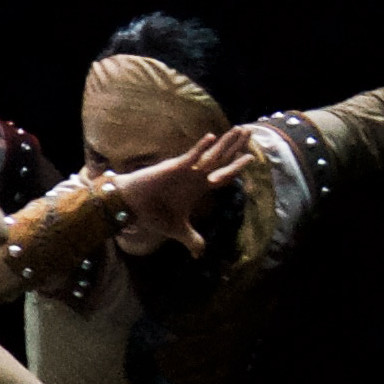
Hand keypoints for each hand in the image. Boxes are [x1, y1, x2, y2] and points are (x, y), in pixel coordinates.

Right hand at [108, 129, 258, 254]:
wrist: (131, 206)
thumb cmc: (152, 213)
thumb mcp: (178, 230)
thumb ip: (192, 239)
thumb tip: (200, 255)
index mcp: (198, 187)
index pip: (224, 175)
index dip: (238, 166)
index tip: (252, 156)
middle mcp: (195, 176)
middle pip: (222, 159)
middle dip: (236, 146)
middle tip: (250, 131)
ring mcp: (185, 170)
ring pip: (211, 155)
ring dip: (225, 142)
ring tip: (240, 129)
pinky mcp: (172, 168)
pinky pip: (190, 157)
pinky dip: (200, 148)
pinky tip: (210, 137)